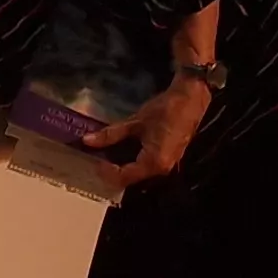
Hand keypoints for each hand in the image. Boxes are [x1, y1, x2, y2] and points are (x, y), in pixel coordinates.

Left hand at [85, 76, 213, 189]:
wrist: (191, 98)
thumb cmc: (165, 110)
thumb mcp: (135, 122)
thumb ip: (111, 134)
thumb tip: (86, 141)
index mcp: (153, 163)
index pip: (123, 177)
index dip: (105, 171)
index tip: (93, 159)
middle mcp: (161, 170)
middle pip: (130, 179)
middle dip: (112, 171)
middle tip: (95, 158)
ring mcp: (167, 166)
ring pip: (138, 173)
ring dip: (122, 166)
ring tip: (106, 155)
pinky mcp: (169, 158)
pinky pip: (146, 166)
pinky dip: (133, 161)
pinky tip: (122, 150)